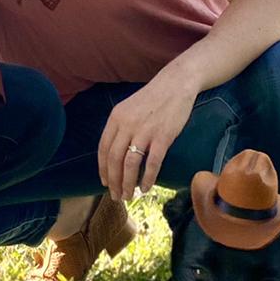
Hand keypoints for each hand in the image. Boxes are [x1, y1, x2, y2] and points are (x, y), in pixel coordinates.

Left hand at [98, 72, 196, 201]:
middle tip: (117, 196)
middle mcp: (127, 125)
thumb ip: (121, 127)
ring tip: (128, 195)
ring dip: (128, 183)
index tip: (105, 183)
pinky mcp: (163, 137)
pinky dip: (147, 178)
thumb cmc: (153, 98)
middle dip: (114, 182)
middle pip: (114, 160)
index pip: (104, 149)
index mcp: (116, 118)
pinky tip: (145, 188)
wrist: (176, 84)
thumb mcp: (129, 108)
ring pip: (130, 164)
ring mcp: (145, 131)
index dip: (103, 169)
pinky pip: (152, 163)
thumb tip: (115, 153)